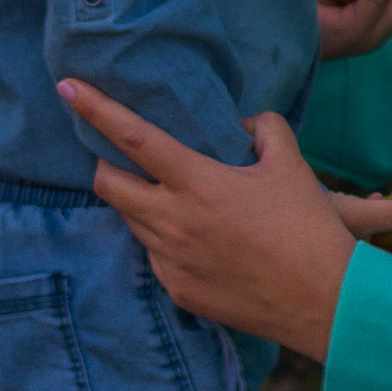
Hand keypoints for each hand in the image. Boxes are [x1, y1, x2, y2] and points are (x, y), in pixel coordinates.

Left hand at [59, 83, 391, 358]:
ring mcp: (171, 262)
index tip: (66, 87)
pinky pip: (155, 258)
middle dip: (103, 165)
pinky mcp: (178, 292)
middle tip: (120, 158)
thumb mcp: (292, 166)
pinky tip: (200, 242)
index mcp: (199, 184)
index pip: (134, 138)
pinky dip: (166, 241)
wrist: (324, 303)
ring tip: (176, 201)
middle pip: (108, 185)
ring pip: (131, 222)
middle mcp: (174, 223)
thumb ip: (264, 130)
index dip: (96, 110)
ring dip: (141, 204)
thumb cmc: (309, 230)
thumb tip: (242, 125)